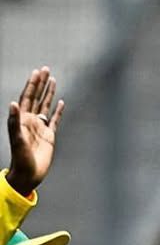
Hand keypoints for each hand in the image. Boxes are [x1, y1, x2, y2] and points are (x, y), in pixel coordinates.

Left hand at [6, 67, 63, 195]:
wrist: (28, 174)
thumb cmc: (20, 158)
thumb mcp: (16, 139)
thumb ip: (14, 121)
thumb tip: (14, 103)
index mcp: (23, 119)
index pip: (28, 97)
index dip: (32, 85)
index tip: (37, 73)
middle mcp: (31, 120)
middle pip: (37, 97)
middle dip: (41, 84)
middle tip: (46, 70)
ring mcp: (40, 127)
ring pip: (45, 106)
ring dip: (49, 93)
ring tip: (53, 80)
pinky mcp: (49, 136)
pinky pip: (54, 120)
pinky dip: (58, 111)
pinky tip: (61, 103)